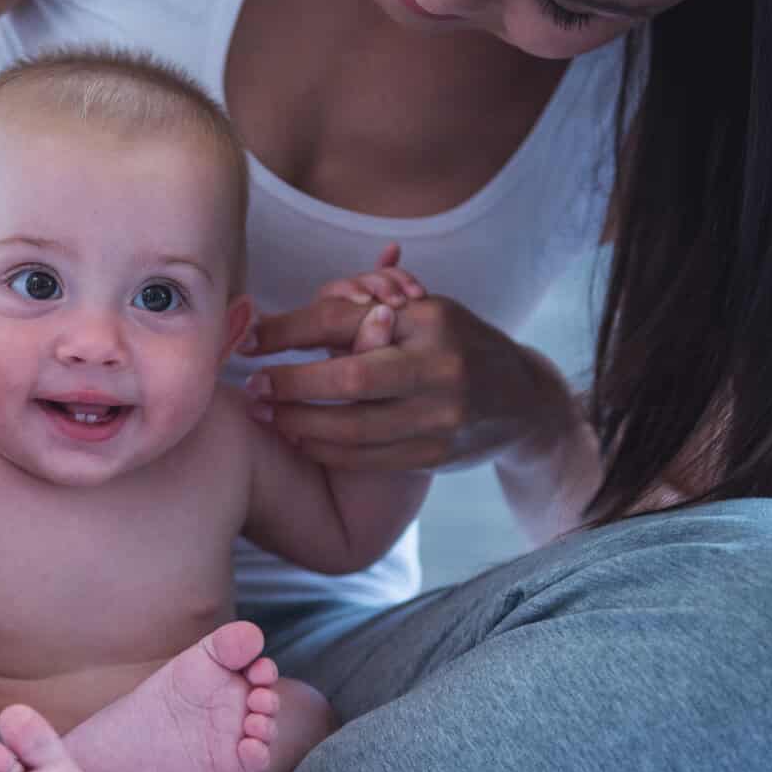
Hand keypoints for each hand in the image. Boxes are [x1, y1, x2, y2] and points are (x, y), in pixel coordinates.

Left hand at [242, 244, 573, 473]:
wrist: (522, 401)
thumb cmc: (453, 344)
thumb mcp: (420, 314)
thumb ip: (360, 314)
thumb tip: (277, 323)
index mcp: (431, 319)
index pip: (346, 319)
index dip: (290, 330)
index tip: (250, 341)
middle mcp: (441, 368)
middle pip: (349, 379)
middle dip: (291, 385)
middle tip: (255, 388)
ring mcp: (441, 417)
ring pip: (353, 428)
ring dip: (300, 424)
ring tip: (268, 415)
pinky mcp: (435, 456)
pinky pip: (366, 458)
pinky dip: (326, 449)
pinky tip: (300, 438)